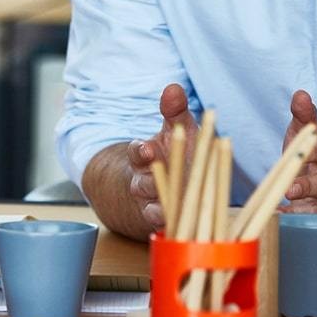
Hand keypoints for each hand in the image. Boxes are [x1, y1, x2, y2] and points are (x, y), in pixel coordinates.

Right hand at [125, 83, 198, 230]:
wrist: (160, 189)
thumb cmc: (176, 154)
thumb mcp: (176, 131)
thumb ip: (174, 111)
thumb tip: (173, 88)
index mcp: (146, 158)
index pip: (136, 154)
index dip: (141, 152)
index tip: (147, 149)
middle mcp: (143, 184)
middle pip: (141, 184)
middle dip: (150, 182)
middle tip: (163, 185)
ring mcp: (151, 206)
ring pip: (151, 209)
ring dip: (161, 207)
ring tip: (169, 207)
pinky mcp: (163, 226)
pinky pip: (164, 228)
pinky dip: (171, 226)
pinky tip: (179, 225)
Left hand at [280, 90, 316, 215]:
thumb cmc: (314, 155)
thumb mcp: (308, 133)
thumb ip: (304, 116)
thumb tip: (300, 94)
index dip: (313, 148)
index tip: (303, 150)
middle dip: (309, 185)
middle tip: (292, 188)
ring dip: (301, 209)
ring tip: (284, 210)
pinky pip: (308, 221)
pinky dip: (293, 220)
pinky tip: (277, 217)